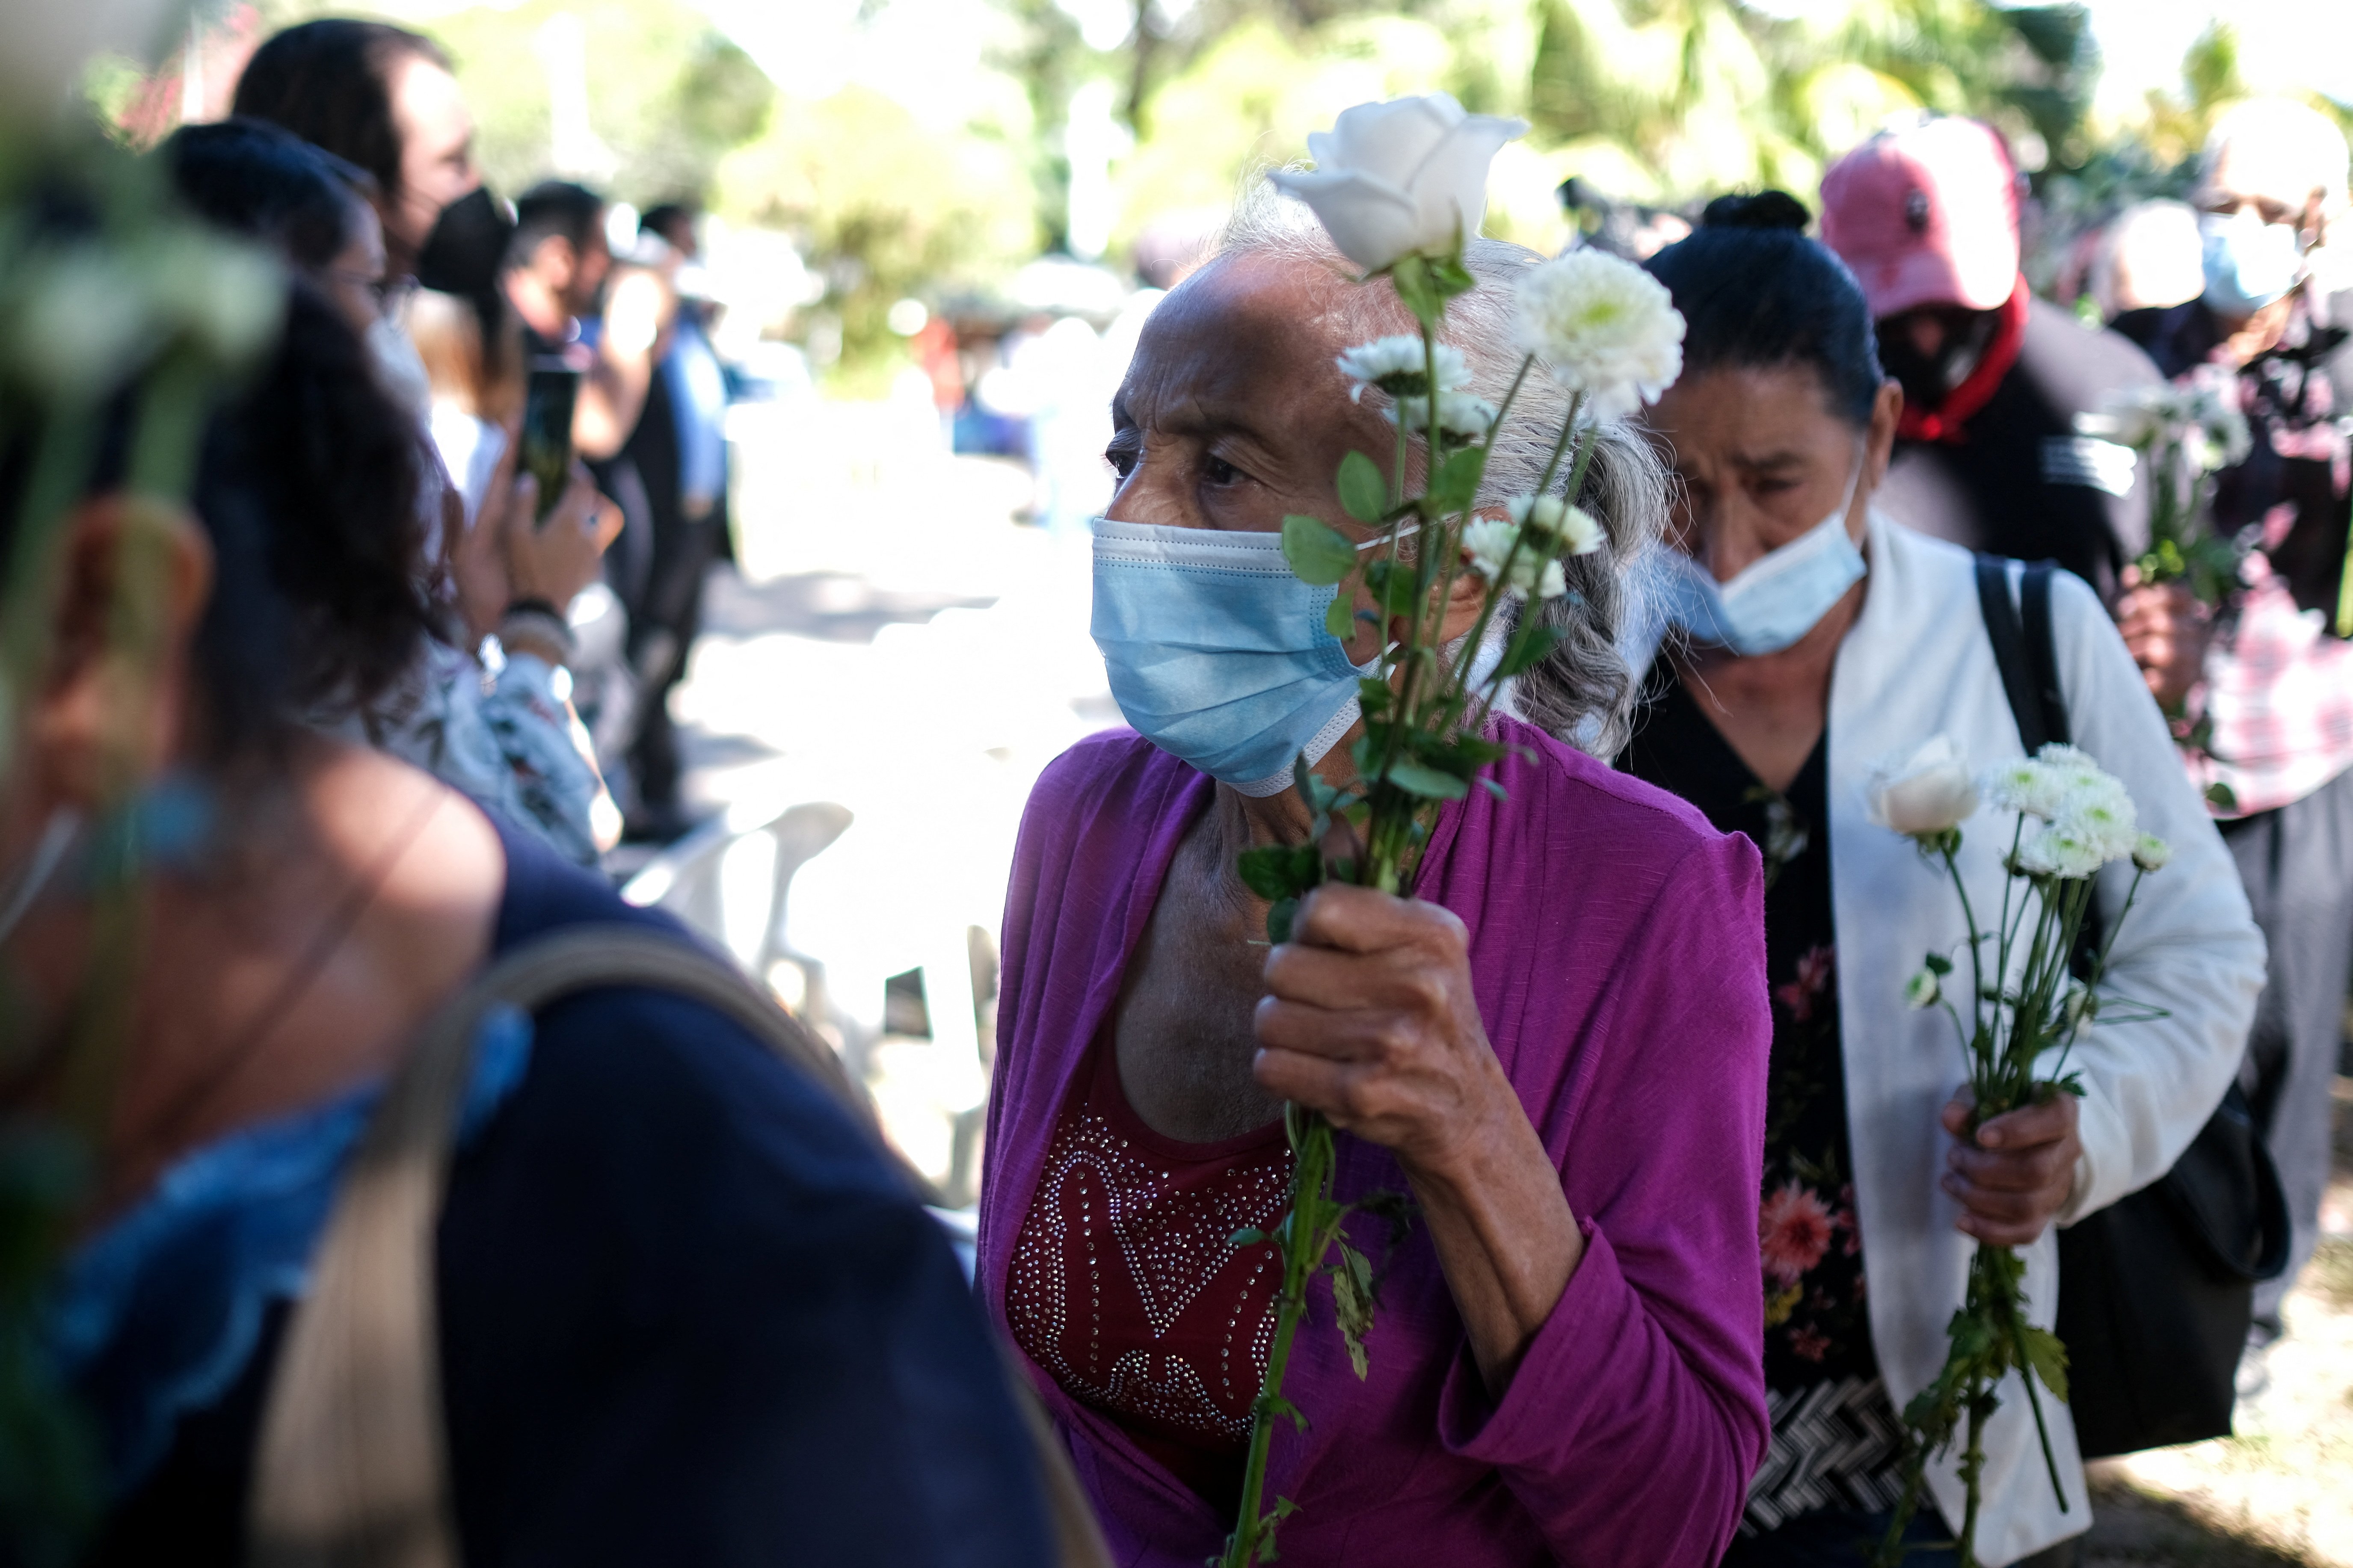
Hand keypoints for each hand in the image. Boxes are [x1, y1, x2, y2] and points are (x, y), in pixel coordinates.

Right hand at [501, 459, 621, 610]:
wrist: (542, 614)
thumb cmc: (524, 571)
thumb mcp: (514, 534)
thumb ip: (521, 503)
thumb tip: (529, 479)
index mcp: (570, 521)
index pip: (583, 485)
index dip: (576, 471)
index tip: (566, 467)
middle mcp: (588, 535)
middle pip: (598, 503)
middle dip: (585, 491)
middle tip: (569, 487)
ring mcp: (594, 555)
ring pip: (600, 525)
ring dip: (588, 515)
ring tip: (568, 516)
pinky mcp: (593, 571)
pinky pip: (595, 546)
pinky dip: (584, 538)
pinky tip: (564, 544)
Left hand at [1252, 884, 1518, 1176]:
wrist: (1467, 1110)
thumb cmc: (1426, 1016)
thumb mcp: (1413, 945)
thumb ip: (1364, 890)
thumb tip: (1330, 822)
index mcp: (1431, 934)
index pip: (1318, 907)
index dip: (1305, 930)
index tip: (1326, 950)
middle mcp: (1419, 984)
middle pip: (1280, 966)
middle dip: (1288, 989)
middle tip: (1322, 1005)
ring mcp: (1392, 1042)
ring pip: (1267, 1020)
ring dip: (1282, 1034)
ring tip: (1322, 1041)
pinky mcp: (1364, 1094)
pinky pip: (1270, 1068)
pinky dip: (1282, 1072)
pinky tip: (1319, 1073)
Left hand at [1938, 1090, 2081, 1246]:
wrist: (2021, 1137)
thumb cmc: (2000, 1110)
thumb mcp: (1982, 1095)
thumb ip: (1967, 1104)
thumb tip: (1952, 1118)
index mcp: (2060, 1111)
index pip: (2053, 1120)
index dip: (2016, 1130)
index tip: (1980, 1136)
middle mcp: (2067, 1150)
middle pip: (2036, 1170)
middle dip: (1985, 1169)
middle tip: (1954, 1157)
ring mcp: (2059, 1186)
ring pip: (2028, 1205)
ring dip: (1980, 1198)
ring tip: (1951, 1181)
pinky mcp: (2046, 1213)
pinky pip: (2025, 1232)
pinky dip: (1990, 1231)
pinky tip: (1962, 1220)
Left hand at [2116, 568, 2210, 709]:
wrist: (2133, 684)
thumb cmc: (2131, 643)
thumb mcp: (2130, 617)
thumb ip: (2134, 594)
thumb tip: (2132, 571)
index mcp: (2184, 613)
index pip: (2181, 594)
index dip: (2154, 596)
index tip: (2125, 607)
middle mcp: (2195, 635)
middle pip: (2167, 622)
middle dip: (2135, 627)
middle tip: (2117, 635)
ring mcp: (2193, 661)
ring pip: (2166, 649)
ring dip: (2136, 651)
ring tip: (2122, 656)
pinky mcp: (2184, 685)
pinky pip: (2165, 679)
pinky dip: (2146, 678)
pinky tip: (2137, 677)